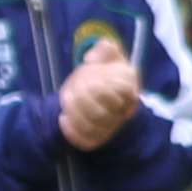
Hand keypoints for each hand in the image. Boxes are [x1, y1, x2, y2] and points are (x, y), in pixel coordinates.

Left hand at [57, 33, 141, 149]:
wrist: (105, 90)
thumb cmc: (108, 71)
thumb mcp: (110, 54)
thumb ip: (105, 48)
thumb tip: (91, 58)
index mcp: (128, 90)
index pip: (120, 95)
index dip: (102, 88)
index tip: (90, 78)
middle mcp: (121, 112)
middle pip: (102, 115)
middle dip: (83, 101)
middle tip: (73, 89)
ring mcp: (110, 127)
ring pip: (92, 129)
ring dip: (75, 115)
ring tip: (65, 101)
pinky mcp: (97, 138)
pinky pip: (86, 142)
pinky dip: (72, 132)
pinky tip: (63, 118)